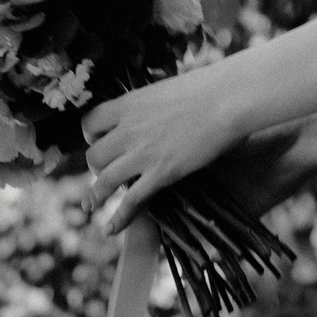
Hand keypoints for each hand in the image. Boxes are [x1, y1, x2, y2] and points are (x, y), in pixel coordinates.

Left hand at [81, 69, 238, 235]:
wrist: (226, 98)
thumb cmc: (205, 88)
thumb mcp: (164, 89)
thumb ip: (149, 105)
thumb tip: (151, 111)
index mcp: (128, 104)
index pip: (89, 123)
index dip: (92, 136)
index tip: (101, 141)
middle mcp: (129, 129)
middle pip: (93, 155)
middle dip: (97, 166)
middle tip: (107, 170)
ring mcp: (143, 153)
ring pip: (104, 180)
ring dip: (96, 195)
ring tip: (91, 205)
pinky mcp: (161, 173)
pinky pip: (130, 200)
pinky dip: (118, 217)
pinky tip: (111, 228)